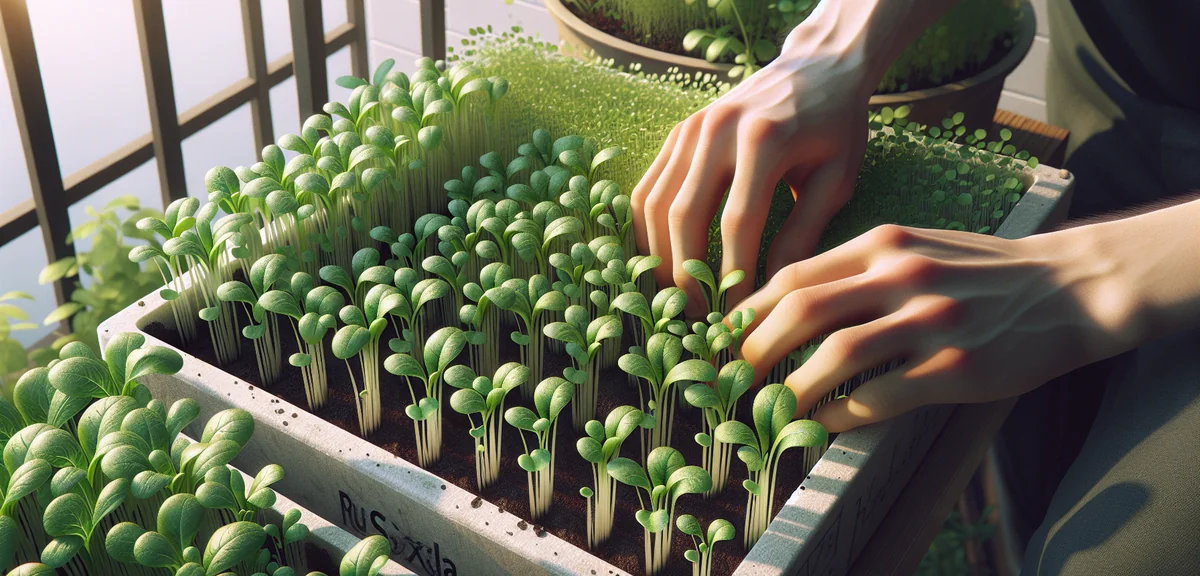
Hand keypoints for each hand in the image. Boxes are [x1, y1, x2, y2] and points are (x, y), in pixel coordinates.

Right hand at [630, 43, 874, 316]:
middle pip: (685, 216)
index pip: (737, 223)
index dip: (732, 275)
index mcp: (764, 140)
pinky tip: (659, 261)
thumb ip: (803, 233)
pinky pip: (648, 187)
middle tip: (696, 318)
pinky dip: (647, 229)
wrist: (819, 67)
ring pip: (656, 204)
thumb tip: (770, 291)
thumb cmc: (837, 126)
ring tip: (674, 297)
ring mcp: (691, 128)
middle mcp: (719, 130)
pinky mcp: (678, 131)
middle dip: (686, 275)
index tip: (736, 316)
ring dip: (659, 257)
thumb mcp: (836, 179)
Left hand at [732, 224, 1142, 432]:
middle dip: (755, 350)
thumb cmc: (984, 272)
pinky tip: (827, 422)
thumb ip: (858, 268)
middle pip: (801, 311)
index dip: (749, 312)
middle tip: (736, 380)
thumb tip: (789, 304)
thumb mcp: (918, 247)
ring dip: (791, 389)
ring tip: (773, 409)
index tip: (725, 339)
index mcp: (884, 242)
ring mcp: (930, 320)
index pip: (793, 275)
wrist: (1071, 288)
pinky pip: (880, 395)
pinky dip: (842, 413)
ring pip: (834, 355)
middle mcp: (901, 275)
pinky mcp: (957, 366)